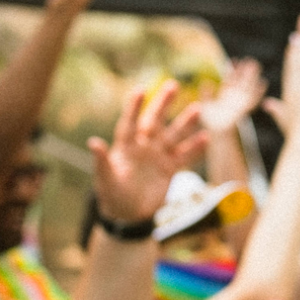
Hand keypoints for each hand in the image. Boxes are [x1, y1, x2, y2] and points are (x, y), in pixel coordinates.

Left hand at [88, 81, 207, 221]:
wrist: (128, 213)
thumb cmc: (111, 194)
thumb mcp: (104, 179)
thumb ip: (101, 161)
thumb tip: (94, 143)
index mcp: (125, 147)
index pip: (130, 123)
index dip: (134, 107)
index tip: (140, 90)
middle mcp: (143, 147)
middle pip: (155, 121)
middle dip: (163, 104)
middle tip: (174, 85)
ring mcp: (158, 157)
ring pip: (173, 136)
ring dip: (185, 123)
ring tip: (198, 109)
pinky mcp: (170, 169)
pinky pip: (184, 156)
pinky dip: (195, 149)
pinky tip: (206, 138)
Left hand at [198, 59, 266, 132]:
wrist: (217, 137)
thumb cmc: (211, 126)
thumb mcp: (206, 106)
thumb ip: (207, 95)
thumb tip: (206, 82)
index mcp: (226, 98)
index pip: (230, 81)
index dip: (232, 71)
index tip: (234, 60)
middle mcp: (234, 100)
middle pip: (241, 83)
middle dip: (245, 72)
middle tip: (250, 60)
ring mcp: (240, 105)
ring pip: (248, 88)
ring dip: (252, 77)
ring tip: (256, 65)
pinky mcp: (243, 110)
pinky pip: (252, 100)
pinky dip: (258, 92)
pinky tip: (263, 83)